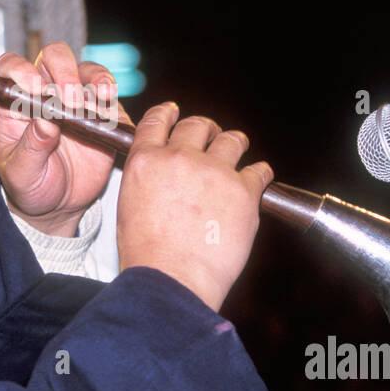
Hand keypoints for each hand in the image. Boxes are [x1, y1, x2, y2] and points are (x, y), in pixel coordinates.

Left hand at [0, 43, 128, 236]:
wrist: (59, 205)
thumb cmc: (30, 185)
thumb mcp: (21, 174)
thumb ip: (30, 148)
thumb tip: (45, 123)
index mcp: (15, 101)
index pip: (10, 67)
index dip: (20, 68)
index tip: (33, 86)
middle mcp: (45, 92)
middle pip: (53, 57)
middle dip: (64, 69)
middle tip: (71, 98)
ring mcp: (76, 99)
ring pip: (87, 69)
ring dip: (95, 78)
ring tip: (102, 98)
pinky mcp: (102, 112)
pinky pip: (110, 95)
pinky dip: (113, 98)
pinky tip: (112, 111)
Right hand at [116, 103, 271, 311]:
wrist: (173, 278)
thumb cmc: (149, 255)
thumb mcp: (129, 207)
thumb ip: (147, 181)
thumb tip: (162, 178)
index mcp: (146, 162)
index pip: (157, 120)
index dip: (168, 113)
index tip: (174, 112)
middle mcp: (179, 159)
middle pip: (197, 126)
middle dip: (206, 128)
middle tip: (212, 135)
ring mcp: (213, 172)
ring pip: (231, 140)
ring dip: (235, 143)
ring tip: (238, 148)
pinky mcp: (243, 190)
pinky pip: (259, 170)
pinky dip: (260, 173)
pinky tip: (259, 178)